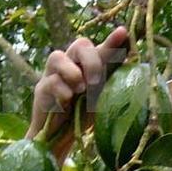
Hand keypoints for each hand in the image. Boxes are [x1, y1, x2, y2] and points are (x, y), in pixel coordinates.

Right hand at [29, 26, 128, 140]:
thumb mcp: (103, 96)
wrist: (60, 138)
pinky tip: (67, 102)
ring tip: (80, 90)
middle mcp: (72, 63)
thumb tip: (130, 60)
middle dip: (91, 61)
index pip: (103, 47)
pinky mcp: (41, 89)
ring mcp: (53, 74)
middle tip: (96, 82)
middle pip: (80, 44)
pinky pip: (50, 82)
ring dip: (72, 72)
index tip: (122, 33)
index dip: (112, 40)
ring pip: (57, 56)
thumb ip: (113, 78)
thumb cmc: (84, 113)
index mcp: (91, 64)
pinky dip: (62, 91)